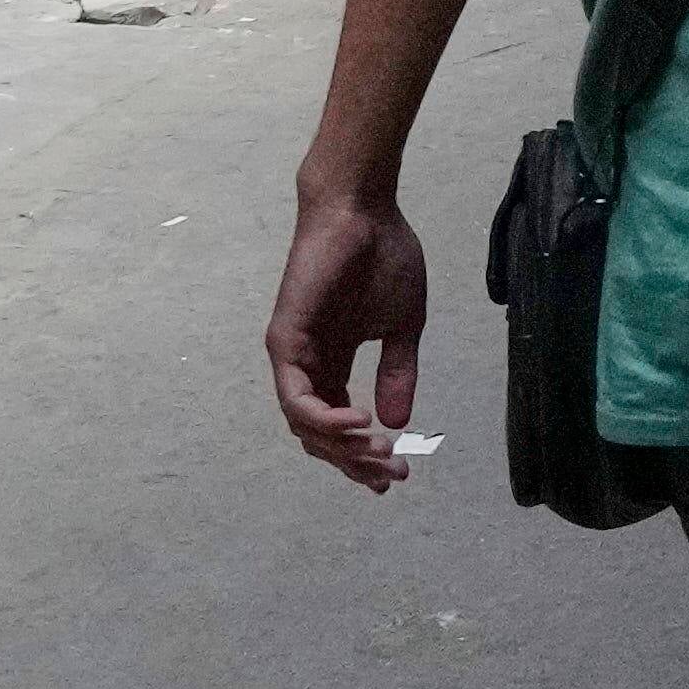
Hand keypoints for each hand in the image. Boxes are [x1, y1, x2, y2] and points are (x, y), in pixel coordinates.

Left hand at [269, 189, 433, 489]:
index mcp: (333, 362)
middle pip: (319, 435)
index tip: (397, 476)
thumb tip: (397, 422)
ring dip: (342, 446)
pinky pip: (296, 397)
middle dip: (357, 460)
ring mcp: (293, 356)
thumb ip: (398, 374)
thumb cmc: (385, 257)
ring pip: (305, 424)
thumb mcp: (403, 327)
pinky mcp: (285, 341)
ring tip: (381, 450)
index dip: (362, 455)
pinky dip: (324, 419)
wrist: (364, 211)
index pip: (337, 424)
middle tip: (394, 472)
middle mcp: (307, 365)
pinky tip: (359, 424)